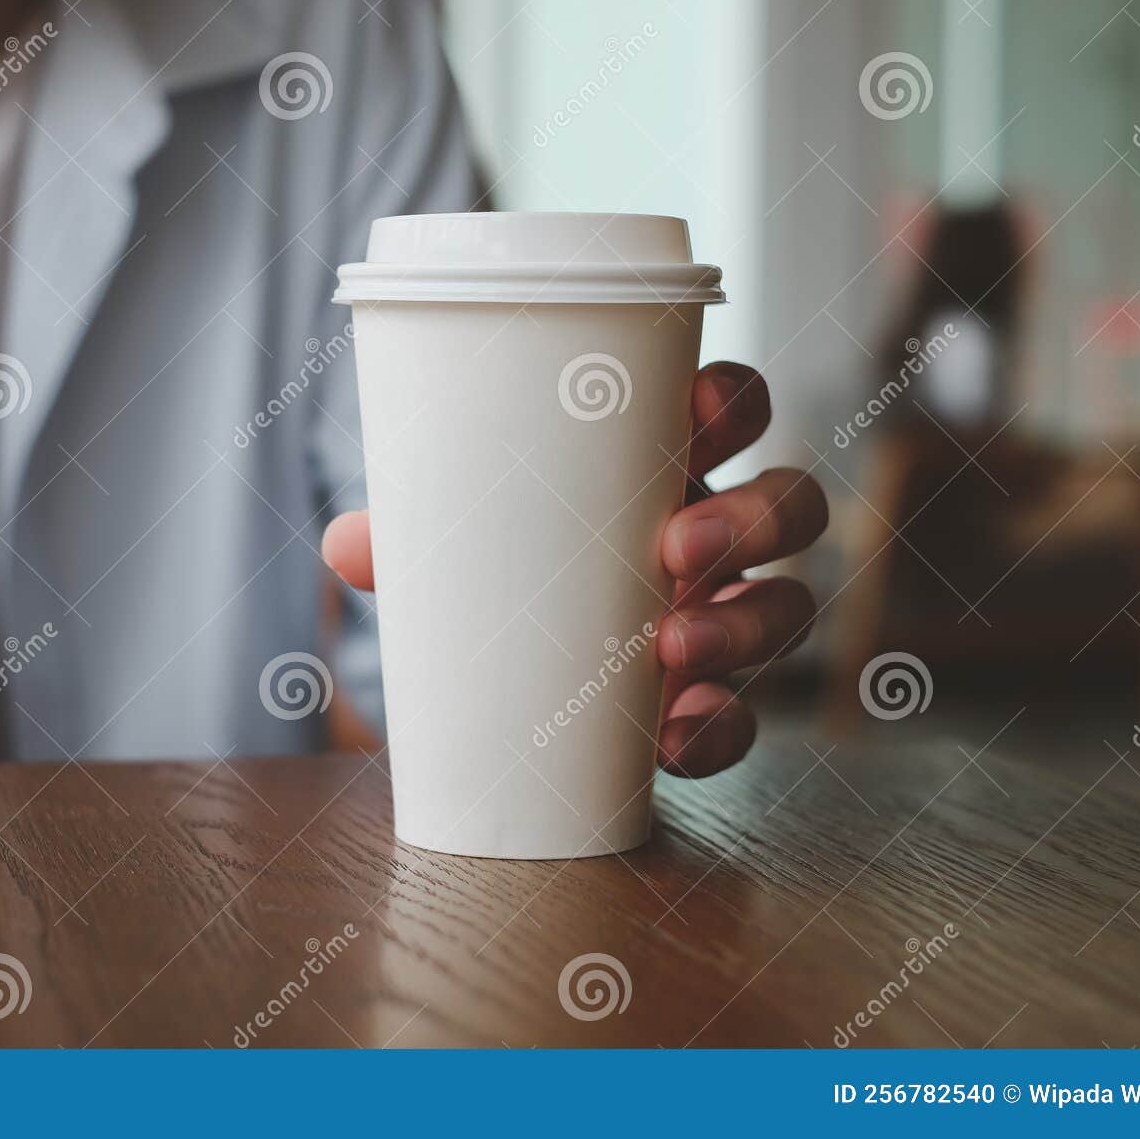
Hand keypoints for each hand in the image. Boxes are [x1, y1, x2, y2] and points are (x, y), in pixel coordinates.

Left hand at [322, 361, 827, 777]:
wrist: (510, 683)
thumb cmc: (504, 571)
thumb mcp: (465, 543)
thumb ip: (418, 537)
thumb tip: (348, 544)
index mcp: (664, 467)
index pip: (735, 407)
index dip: (734, 400)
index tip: (695, 411)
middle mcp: (716, 535)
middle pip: (791, 503)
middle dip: (753, 519)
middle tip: (677, 548)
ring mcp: (726, 616)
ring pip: (792, 605)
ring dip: (746, 625)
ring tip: (671, 649)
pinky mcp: (716, 701)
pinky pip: (748, 717)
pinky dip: (720, 730)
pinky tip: (672, 739)